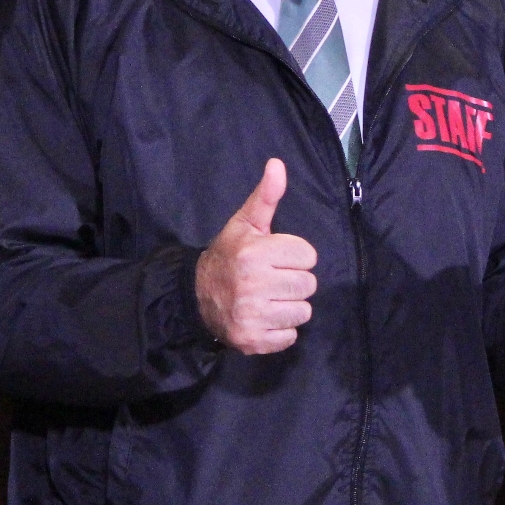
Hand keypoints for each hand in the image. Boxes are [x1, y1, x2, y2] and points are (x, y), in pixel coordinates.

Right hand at [195, 159, 317, 354]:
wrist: (196, 296)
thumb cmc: (229, 256)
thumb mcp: (245, 224)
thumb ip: (266, 197)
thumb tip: (278, 164)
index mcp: (255, 253)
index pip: (308, 256)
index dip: (295, 256)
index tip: (276, 258)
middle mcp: (253, 285)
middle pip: (308, 285)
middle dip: (294, 281)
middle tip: (273, 279)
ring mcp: (252, 315)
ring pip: (303, 312)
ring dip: (290, 306)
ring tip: (270, 298)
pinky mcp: (252, 340)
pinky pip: (290, 337)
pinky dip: (281, 330)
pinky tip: (265, 317)